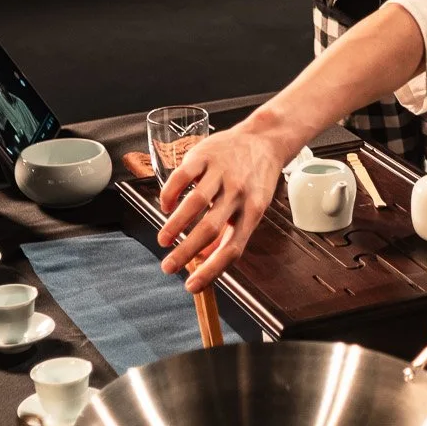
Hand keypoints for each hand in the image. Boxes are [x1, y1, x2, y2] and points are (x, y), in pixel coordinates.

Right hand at [156, 122, 292, 291]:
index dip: (211, 270)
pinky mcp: (205, 156)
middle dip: (185, 252)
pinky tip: (165, 206)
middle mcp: (238, 193)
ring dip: (175, 225)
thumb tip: (206, 259)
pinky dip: (170, 194)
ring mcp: (222, 173)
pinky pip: (183, 176)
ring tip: (162, 241)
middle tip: (167, 267)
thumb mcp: (252, 207)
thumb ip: (230, 232)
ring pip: (195, 203)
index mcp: (253, 211)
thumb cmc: (256, 178)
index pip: (232, 248)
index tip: (191, 286)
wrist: (264, 138)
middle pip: (210, 228)